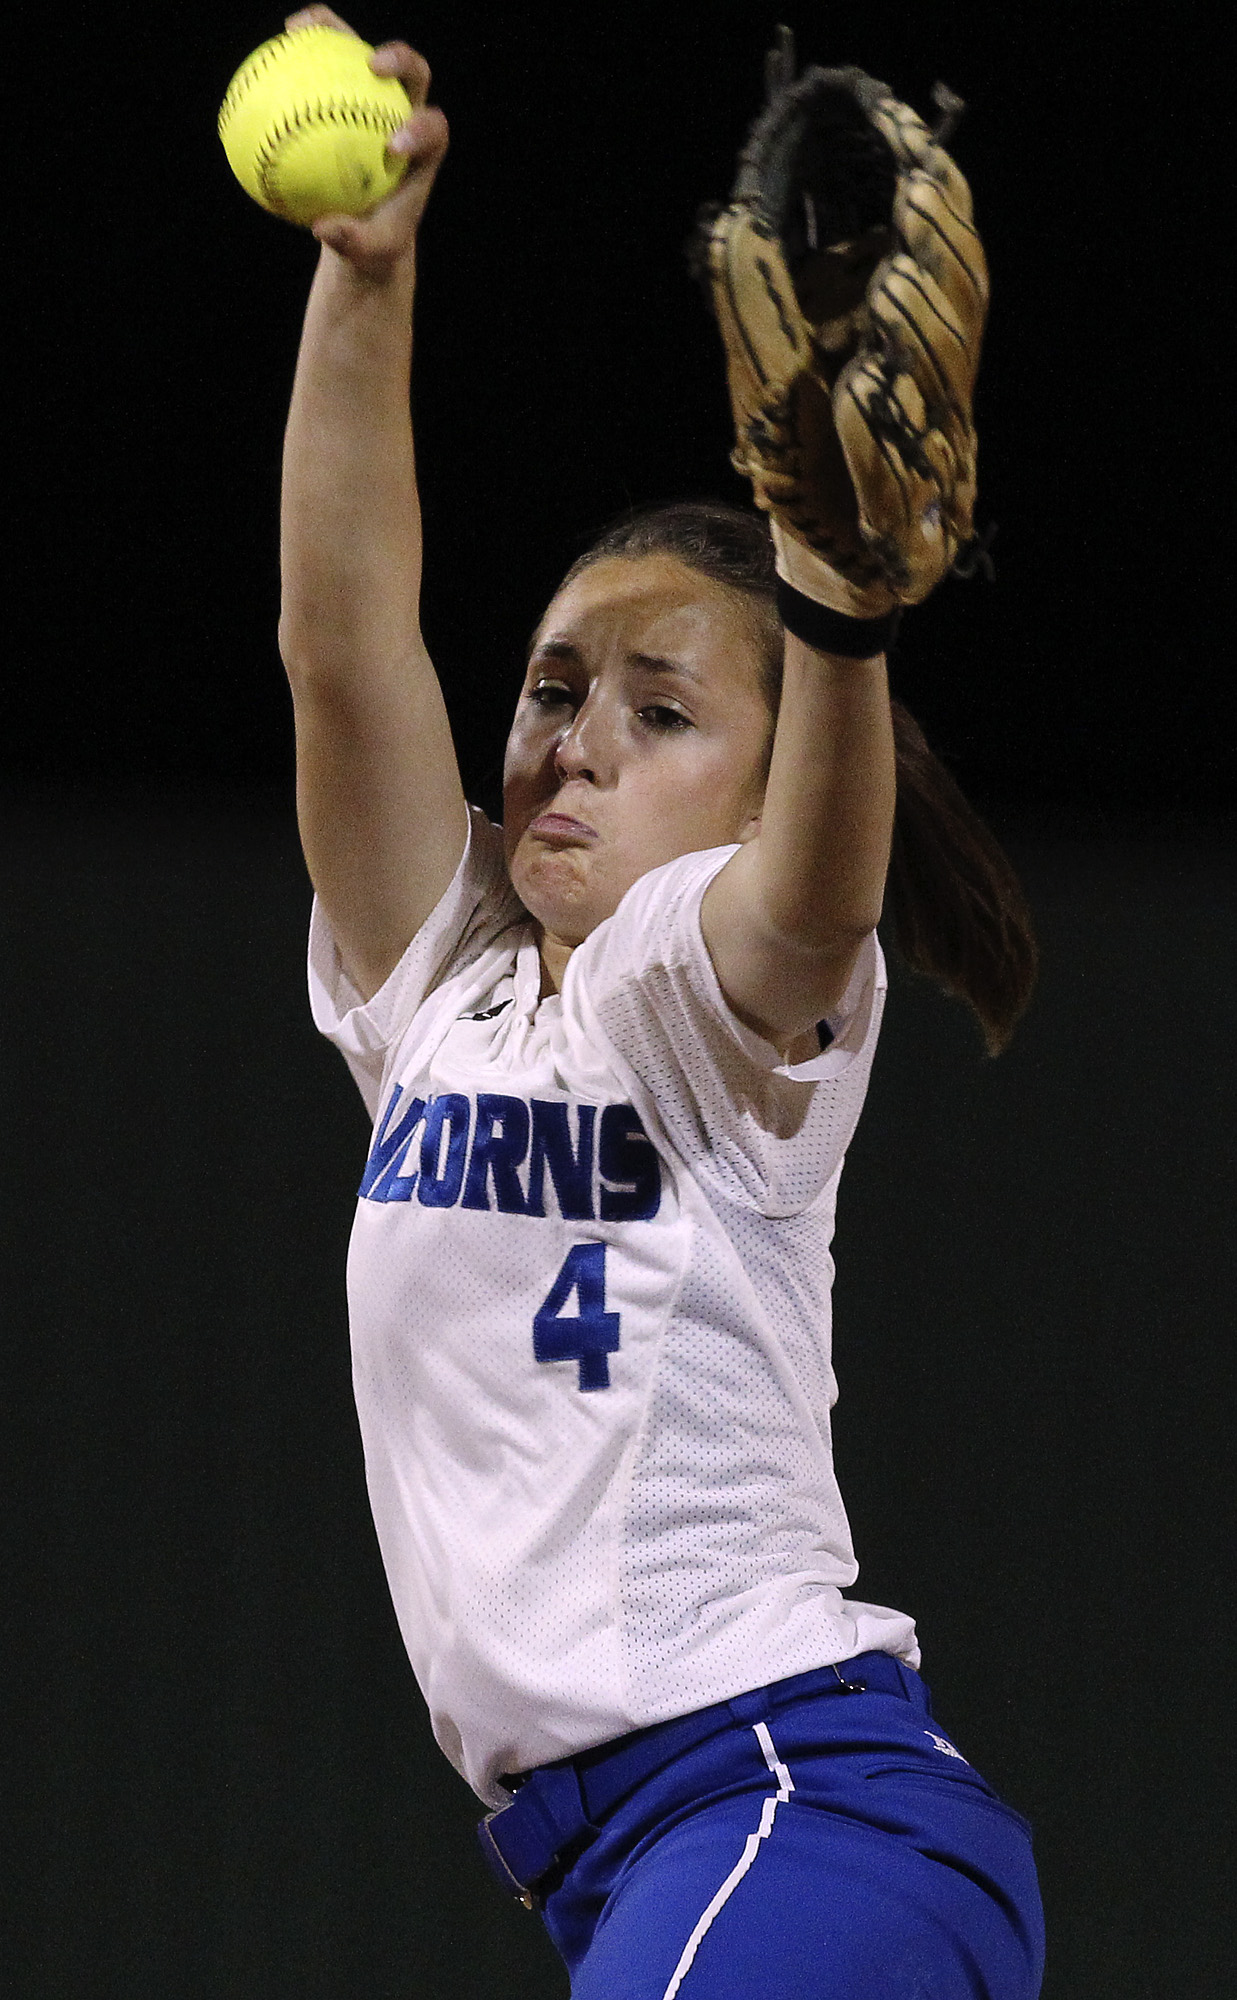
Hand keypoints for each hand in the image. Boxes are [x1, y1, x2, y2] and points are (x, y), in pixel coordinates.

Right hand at [284, 7, 448, 276]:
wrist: (369, 222)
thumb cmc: (374, 238)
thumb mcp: (368, 249)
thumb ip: (351, 240)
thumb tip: (323, 229)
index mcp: (424, 151)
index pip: (433, 131)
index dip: (420, 130)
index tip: (392, 146)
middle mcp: (407, 113)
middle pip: (415, 74)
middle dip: (400, 61)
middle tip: (372, 65)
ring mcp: (378, 95)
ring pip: (363, 51)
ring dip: (337, 31)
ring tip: (300, 28)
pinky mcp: (348, 87)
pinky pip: (324, 62)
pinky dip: (302, 50)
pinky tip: (275, 44)